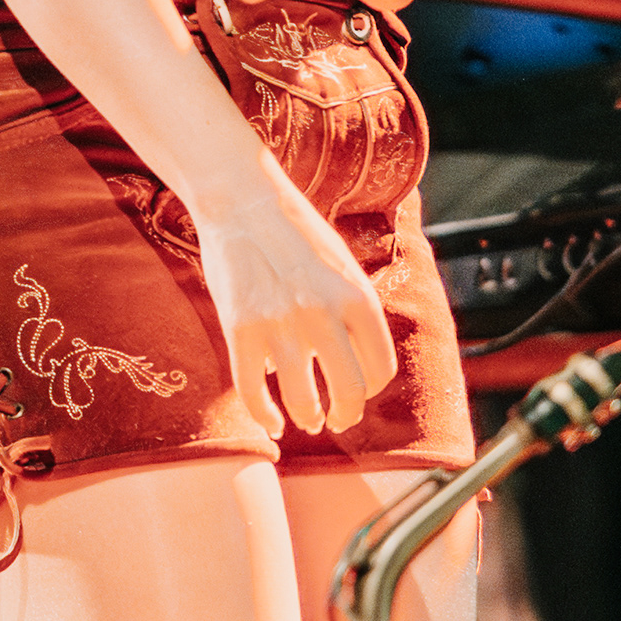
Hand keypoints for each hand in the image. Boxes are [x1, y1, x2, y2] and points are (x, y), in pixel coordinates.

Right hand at [191, 170, 397, 438]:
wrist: (240, 198)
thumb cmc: (294, 232)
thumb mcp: (342, 266)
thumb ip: (355, 311)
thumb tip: (360, 366)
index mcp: (357, 296)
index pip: (380, 368)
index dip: (371, 389)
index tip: (358, 391)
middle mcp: (323, 313)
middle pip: (349, 392)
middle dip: (345, 415)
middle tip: (337, 421)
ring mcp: (280, 324)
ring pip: (303, 402)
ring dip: (308, 418)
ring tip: (307, 419)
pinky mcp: (240, 329)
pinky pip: (254, 391)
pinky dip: (265, 417)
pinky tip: (272, 422)